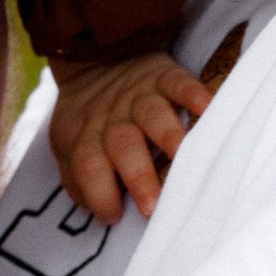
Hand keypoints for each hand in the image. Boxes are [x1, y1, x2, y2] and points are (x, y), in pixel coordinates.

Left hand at [47, 52, 211, 225]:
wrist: (96, 59)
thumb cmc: (89, 120)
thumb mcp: (69, 145)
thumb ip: (77, 178)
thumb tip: (96, 211)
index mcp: (86, 137)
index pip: (87, 167)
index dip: (99, 193)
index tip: (114, 217)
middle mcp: (114, 119)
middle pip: (123, 146)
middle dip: (138, 177)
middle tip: (152, 206)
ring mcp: (140, 97)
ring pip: (152, 115)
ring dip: (168, 136)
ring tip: (182, 157)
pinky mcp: (164, 77)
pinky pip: (178, 83)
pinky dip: (193, 93)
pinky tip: (206, 107)